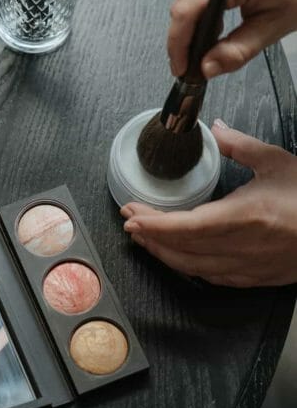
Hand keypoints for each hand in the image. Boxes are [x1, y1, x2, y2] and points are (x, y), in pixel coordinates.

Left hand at [120, 120, 296, 286]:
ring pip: (192, 267)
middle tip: (130, 220)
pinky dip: (188, 266)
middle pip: (181, 248)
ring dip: (163, 252)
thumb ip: (239, 145)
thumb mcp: (277, 162)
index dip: (153, 224)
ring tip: (144, 237)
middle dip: (149, 235)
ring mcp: (248, 267)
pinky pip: (212, 277)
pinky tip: (177, 256)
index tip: (130, 214)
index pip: (185, 226)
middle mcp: (243, 247)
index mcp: (246, 216)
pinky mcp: (255, 278)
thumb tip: (215, 129)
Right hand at [169, 0, 296, 78]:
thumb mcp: (273, 27)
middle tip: (196, 53)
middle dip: (183, 32)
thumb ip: (236, 51)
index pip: (187, 12)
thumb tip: (206, 68)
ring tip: (208, 21)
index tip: (180, 65)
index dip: (177, 44)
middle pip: (180, 0)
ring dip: (187, 5)